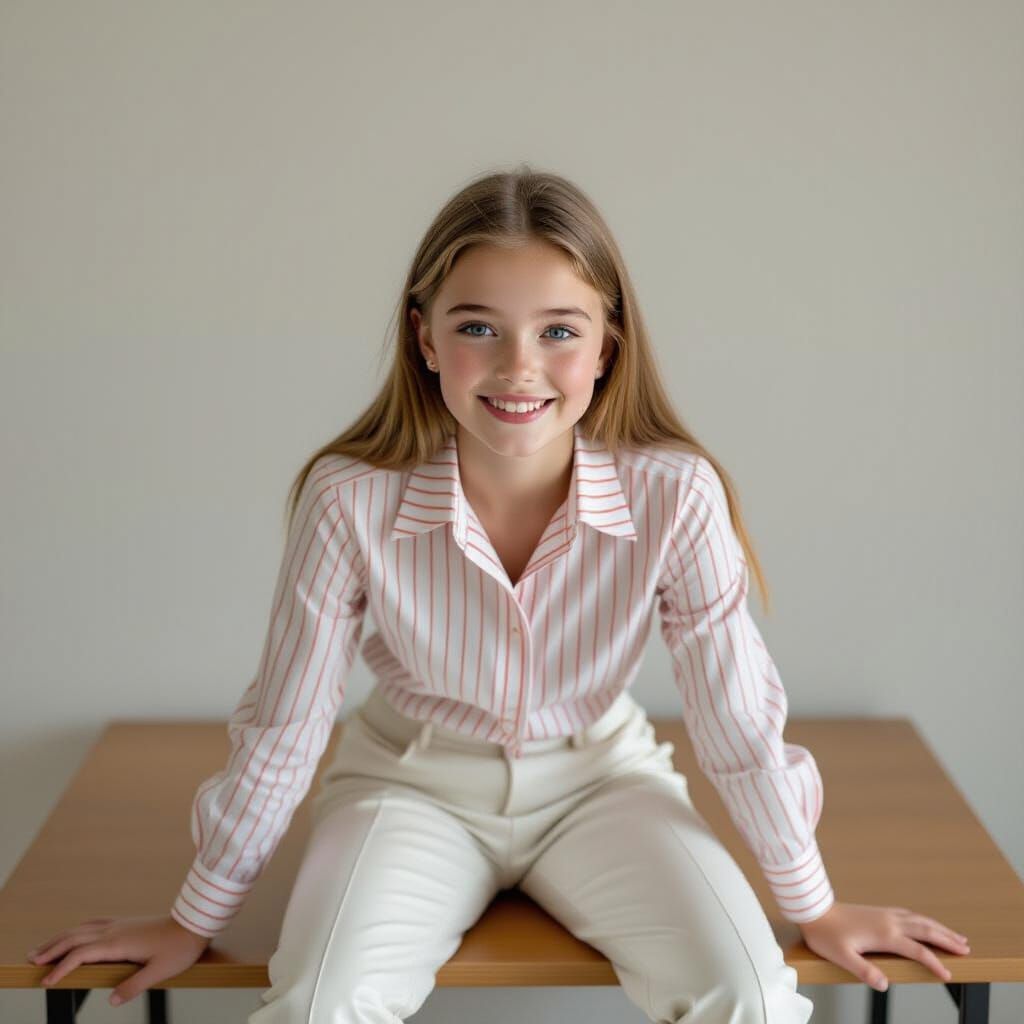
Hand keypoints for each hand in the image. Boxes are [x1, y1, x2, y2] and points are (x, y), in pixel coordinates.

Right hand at [26, 914, 210, 1006]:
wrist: (195, 923)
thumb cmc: (179, 948)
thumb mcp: (159, 972)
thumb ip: (134, 986)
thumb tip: (111, 1000)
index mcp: (119, 943)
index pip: (81, 954)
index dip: (61, 968)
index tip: (45, 981)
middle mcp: (115, 930)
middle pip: (75, 937)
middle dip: (52, 949)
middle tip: (31, 960)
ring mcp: (120, 924)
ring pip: (82, 929)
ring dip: (61, 937)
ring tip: (44, 948)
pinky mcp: (126, 923)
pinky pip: (94, 924)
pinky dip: (78, 930)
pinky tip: (75, 934)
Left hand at [798, 901, 970, 991]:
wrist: (813, 909)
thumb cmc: (826, 934)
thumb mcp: (842, 957)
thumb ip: (864, 971)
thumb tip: (884, 985)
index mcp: (884, 934)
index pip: (917, 950)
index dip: (934, 963)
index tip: (949, 974)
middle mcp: (888, 921)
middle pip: (925, 929)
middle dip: (947, 938)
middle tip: (966, 947)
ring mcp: (884, 914)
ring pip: (919, 919)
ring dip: (939, 927)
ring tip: (955, 935)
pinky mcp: (878, 911)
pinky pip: (908, 914)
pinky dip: (923, 919)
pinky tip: (924, 923)